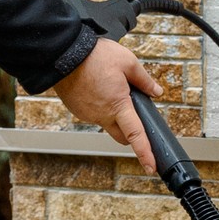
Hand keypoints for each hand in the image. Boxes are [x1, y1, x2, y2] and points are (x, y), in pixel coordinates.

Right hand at [53, 36, 163, 172]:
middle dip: (130, 133)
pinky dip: (99, 107)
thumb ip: (144, 80)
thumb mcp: (127, 62)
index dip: (145, 153)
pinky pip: (93, 114)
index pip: (135, 135)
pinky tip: (97, 89)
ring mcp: (88, 114)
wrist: (63, 52)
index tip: (150, 167)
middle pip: (122, 136)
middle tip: (134, 116)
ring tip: (109, 89)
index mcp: (118, 105)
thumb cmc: (94, 56)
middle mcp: (102, 115)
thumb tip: (156, 91)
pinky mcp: (77, 110)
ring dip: (113, 115)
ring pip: (107, 123)